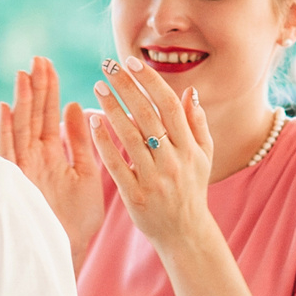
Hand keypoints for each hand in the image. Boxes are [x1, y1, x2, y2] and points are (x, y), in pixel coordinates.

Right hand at [0, 56, 108, 266]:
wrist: (67, 250)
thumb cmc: (78, 218)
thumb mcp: (87, 173)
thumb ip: (80, 141)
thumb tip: (78, 106)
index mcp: (52, 154)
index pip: (49, 115)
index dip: (48, 89)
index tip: (48, 65)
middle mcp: (35, 157)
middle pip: (33, 116)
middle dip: (35, 88)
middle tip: (37, 60)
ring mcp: (24, 168)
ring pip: (21, 128)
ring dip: (21, 102)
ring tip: (23, 75)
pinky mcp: (17, 181)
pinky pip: (10, 152)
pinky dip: (6, 130)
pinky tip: (5, 108)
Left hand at [87, 58, 219, 255]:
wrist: (184, 233)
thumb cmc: (191, 189)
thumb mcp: (204, 156)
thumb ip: (197, 124)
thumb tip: (190, 91)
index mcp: (190, 148)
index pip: (168, 106)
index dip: (150, 81)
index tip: (131, 62)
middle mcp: (173, 161)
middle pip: (147, 116)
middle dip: (126, 87)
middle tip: (107, 66)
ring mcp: (154, 179)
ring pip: (130, 137)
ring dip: (112, 109)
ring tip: (97, 87)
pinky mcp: (135, 196)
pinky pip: (116, 164)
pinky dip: (104, 142)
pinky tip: (92, 122)